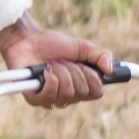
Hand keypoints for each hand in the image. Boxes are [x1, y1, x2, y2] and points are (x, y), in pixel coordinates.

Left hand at [0, 17, 115, 108]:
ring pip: (68, 93)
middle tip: (65, 61)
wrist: (27, 38)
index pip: (96, 93)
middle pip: (83, 93)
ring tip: (53, 63)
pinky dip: (51, 79)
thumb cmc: (52, 43)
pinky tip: (45, 70)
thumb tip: (111, 70)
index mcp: (80, 85)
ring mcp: (51, 99)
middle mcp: (67, 96)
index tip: (85, 64)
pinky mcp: (35, 99)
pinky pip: (50, 95)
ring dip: (62, 72)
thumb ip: (100, 55)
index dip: (93, 79)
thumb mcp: (81, 46)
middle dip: (76, 71)